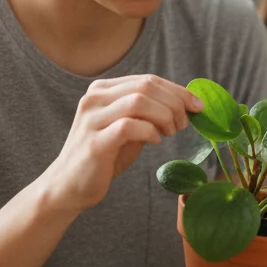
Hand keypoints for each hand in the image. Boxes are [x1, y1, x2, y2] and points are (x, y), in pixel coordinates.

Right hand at [41, 74, 202, 212]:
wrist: (69, 186)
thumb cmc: (104, 156)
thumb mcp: (128, 128)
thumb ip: (148, 112)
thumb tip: (185, 104)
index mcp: (102, 90)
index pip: (147, 80)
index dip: (177, 91)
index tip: (197, 106)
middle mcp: (94, 98)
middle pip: (146, 87)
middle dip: (174, 103)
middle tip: (184, 124)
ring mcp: (92, 118)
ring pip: (139, 102)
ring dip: (164, 116)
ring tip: (171, 132)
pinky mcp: (95, 142)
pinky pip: (129, 126)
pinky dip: (150, 131)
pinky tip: (155, 141)